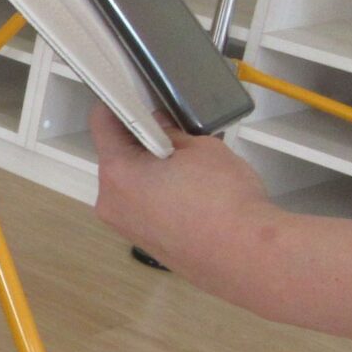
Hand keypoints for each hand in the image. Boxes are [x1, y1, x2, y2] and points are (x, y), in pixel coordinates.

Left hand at [88, 104, 272, 277]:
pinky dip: (160, 194)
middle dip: (142, 140)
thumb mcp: (200, 148)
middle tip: (174, 131)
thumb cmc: (224, 198)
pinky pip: (144, 207)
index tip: (134, 94)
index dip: (119, 103)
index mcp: (117, 173)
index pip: (102, 124)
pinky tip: (192, 192)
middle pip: (116, 157)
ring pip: (131, 184)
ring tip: (190, 166)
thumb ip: (171, 131)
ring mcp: (127, 227)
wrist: (249, 256)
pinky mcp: (146, 244)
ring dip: (151, 169)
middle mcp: (111, 202)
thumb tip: (160, 126)